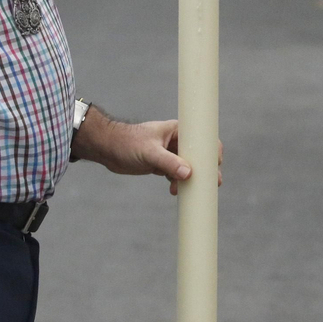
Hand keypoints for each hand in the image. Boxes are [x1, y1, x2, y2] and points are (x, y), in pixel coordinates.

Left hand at [80, 115, 222, 195]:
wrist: (107, 149)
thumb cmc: (127, 143)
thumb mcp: (149, 152)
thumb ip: (168, 162)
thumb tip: (188, 174)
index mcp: (178, 130)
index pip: (203, 138)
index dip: (212, 151)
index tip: (215, 166)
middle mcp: (177, 141)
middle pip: (198, 155)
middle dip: (205, 170)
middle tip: (212, 184)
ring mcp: (170, 153)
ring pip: (188, 166)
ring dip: (190, 179)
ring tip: (186, 191)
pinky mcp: (162, 164)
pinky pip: (176, 174)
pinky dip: (178, 182)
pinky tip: (174, 190)